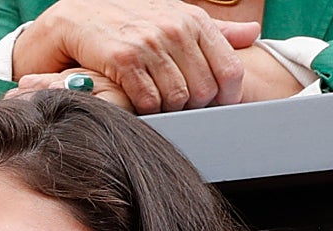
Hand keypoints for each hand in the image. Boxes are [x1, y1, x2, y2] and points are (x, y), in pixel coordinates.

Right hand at [13, 0, 259, 113]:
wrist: (79, 18)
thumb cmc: (130, 23)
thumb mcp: (174, 18)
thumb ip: (215, 30)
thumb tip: (253, 35)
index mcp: (193, 20)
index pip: (229, 69)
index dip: (227, 96)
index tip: (216, 106)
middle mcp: (175, 29)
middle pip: (204, 89)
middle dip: (195, 107)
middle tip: (182, 110)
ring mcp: (149, 44)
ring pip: (177, 98)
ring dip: (170, 111)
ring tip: (161, 107)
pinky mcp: (123, 60)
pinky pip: (148, 100)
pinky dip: (147, 110)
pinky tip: (140, 105)